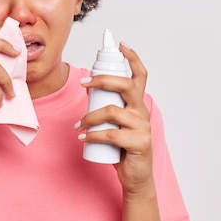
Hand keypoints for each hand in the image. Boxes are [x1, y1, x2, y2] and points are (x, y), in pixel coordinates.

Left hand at [77, 42, 153, 193]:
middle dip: (103, 79)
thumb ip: (107, 104)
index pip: (140, 75)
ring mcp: (142, 126)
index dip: (132, 58)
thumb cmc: (122, 146)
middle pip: (126, 85)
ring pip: (113, 111)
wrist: (135, 175)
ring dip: (90, 116)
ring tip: (78, 125)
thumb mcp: (114, 122)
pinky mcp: (139, 142)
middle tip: (84, 82)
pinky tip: (83, 138)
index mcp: (137, 103)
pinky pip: (111, 134)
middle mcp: (142, 111)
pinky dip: (93, 135)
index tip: (121, 44)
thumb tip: (87, 86)